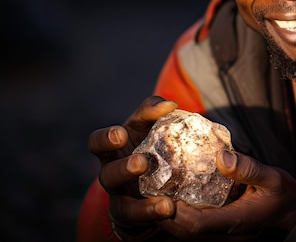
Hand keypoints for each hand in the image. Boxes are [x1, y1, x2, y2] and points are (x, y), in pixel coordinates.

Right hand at [87, 96, 178, 237]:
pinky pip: (139, 220)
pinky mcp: (133, 217)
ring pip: (122, 205)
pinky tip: (169, 210)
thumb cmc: (150, 144)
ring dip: (142, 204)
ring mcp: (122, 198)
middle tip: (141, 163)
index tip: (120, 135)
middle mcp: (112, 174)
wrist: (155, 178)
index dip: (104, 139)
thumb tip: (170, 105)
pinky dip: (153, 215)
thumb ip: (154, 110)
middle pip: (108, 174)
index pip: (97, 143)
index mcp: (114, 150)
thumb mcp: (149, 124)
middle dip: (123, 169)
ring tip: (165, 204)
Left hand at [157, 150, 295, 239]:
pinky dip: (183, 211)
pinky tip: (177, 192)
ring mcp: (222, 228)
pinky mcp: (223, 223)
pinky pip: (197, 222)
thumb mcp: (272, 177)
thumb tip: (221, 157)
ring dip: (170, 214)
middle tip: (151, 190)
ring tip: (157, 191)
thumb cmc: (284, 195)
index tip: (162, 193)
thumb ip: (248, 169)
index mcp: (233, 220)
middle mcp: (224, 228)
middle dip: (164, 214)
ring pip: (187, 229)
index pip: (196, 225)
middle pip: (184, 231)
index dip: (175, 213)